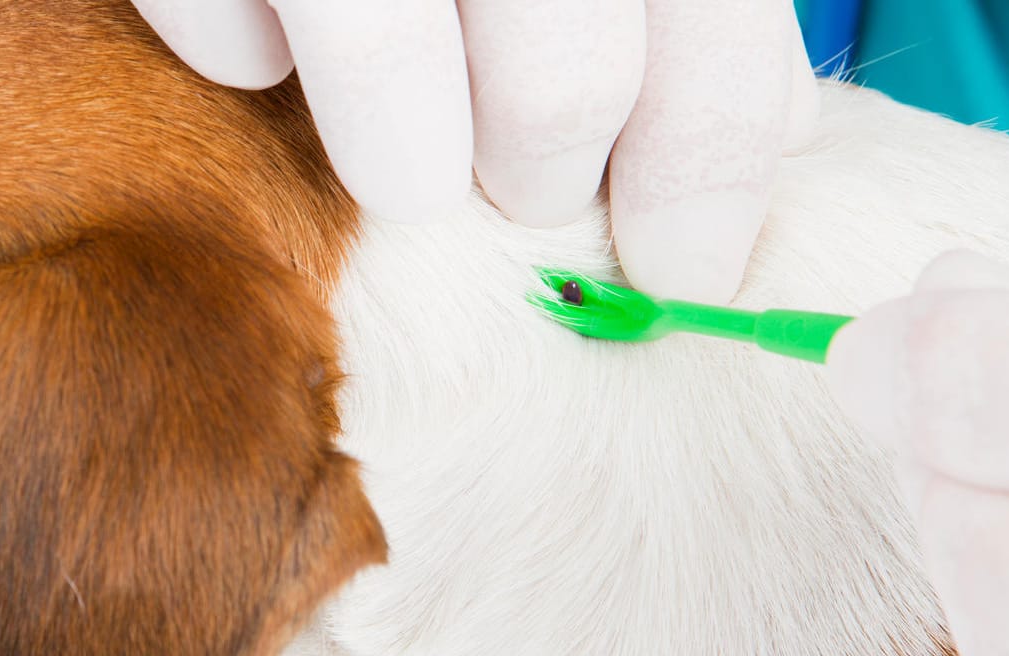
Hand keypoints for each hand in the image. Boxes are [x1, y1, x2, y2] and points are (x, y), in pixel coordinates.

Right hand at [129, 0, 817, 302]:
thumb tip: (778, 136)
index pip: (709, 37)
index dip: (706, 178)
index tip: (686, 268)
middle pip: (560, 77)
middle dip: (547, 173)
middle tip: (526, 186)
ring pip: (387, 59)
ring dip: (407, 163)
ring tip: (410, 176)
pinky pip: (229, 34)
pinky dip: (248, 57)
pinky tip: (269, 45)